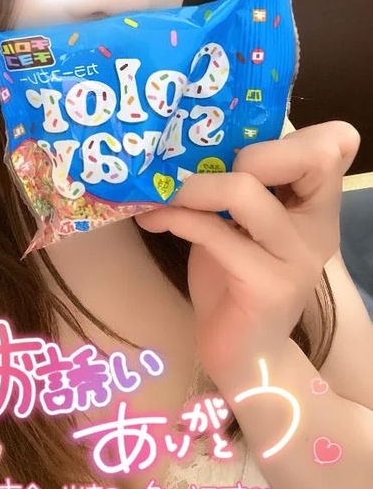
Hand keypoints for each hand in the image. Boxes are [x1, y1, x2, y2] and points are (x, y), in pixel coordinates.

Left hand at [136, 122, 359, 376]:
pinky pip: (215, 233)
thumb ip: (239, 185)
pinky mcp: (266, 285)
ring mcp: (295, 257)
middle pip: (310, 155)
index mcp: (317, 205)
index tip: (240, 148)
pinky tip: (153, 220)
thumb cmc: (234, 281)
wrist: (244, 356)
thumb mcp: (240, 223)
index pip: (335, 145)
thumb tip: (191, 137)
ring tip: (166, 196)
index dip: (295, 133)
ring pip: (246, 192)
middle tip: (203, 172)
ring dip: (195, 187)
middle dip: (247, 151)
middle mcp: (318, 226)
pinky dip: (177, 218)